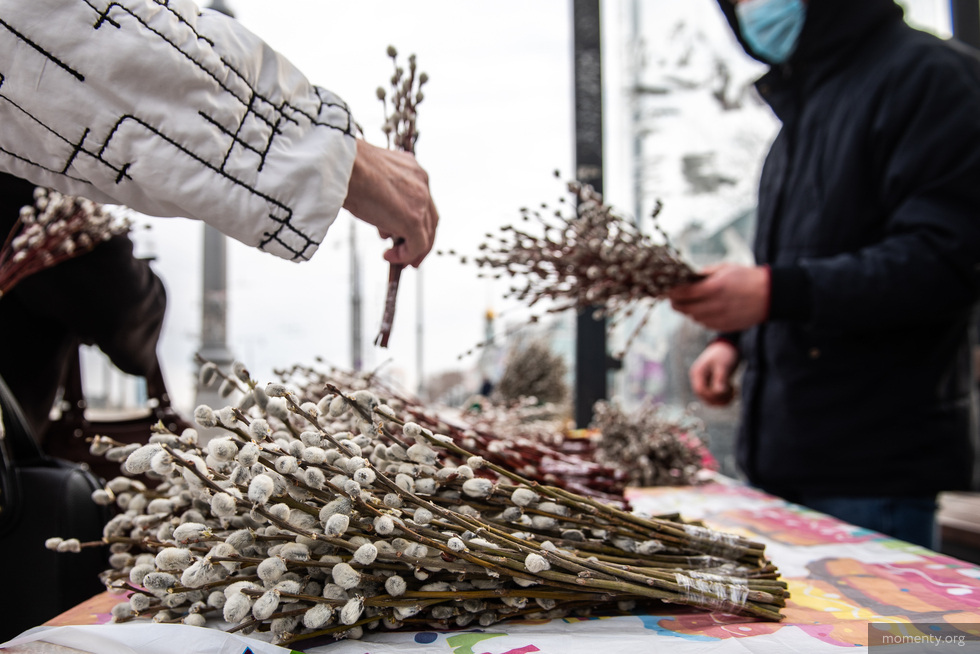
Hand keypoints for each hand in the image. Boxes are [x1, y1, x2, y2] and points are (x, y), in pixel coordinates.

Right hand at [342, 139, 438, 266]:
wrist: (342, 165)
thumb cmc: (348, 169)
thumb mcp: (373, 181)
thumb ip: (385, 200)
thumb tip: (384, 224)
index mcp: (413, 170)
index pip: (422, 202)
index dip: (417, 221)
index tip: (404, 234)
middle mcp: (422, 183)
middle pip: (430, 219)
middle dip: (421, 240)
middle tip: (411, 256)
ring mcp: (420, 201)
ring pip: (427, 234)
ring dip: (413, 251)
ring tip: (398, 260)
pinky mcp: (413, 219)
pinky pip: (418, 245)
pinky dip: (406, 255)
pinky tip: (389, 257)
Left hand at [667, 263, 768, 330]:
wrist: (770, 295)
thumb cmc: (747, 278)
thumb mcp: (725, 268)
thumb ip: (703, 274)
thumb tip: (684, 277)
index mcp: (714, 288)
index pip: (683, 293)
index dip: (671, 292)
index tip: (665, 289)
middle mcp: (715, 305)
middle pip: (684, 308)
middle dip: (676, 302)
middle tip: (673, 297)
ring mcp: (719, 318)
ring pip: (692, 317)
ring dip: (688, 310)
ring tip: (692, 301)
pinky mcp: (723, 327)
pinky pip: (704, 323)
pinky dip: (700, 316)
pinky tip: (706, 308)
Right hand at [689, 340, 739, 405]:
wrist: (729, 346)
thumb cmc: (725, 353)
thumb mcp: (724, 365)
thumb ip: (720, 379)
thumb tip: (719, 392)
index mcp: (698, 372)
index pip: (701, 390)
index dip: (713, 395)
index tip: (727, 391)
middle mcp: (698, 378)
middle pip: (704, 396)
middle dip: (719, 398)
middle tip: (734, 394)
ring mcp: (703, 381)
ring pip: (709, 398)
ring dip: (722, 400)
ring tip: (734, 393)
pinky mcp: (710, 383)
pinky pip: (714, 396)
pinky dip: (723, 397)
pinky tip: (733, 392)